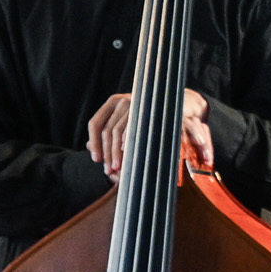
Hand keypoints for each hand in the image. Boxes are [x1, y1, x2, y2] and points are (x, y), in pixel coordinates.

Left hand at [87, 89, 214, 179]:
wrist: (181, 103)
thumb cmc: (151, 117)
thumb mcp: (128, 122)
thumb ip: (110, 132)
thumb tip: (89, 147)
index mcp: (113, 103)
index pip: (95, 123)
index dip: (95, 143)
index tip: (96, 160)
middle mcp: (122, 100)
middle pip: (107, 130)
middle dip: (107, 153)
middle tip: (108, 170)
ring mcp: (136, 103)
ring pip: (119, 131)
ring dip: (116, 152)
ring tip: (117, 168)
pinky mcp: (149, 108)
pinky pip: (135, 126)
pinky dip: (129, 140)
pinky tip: (127, 151)